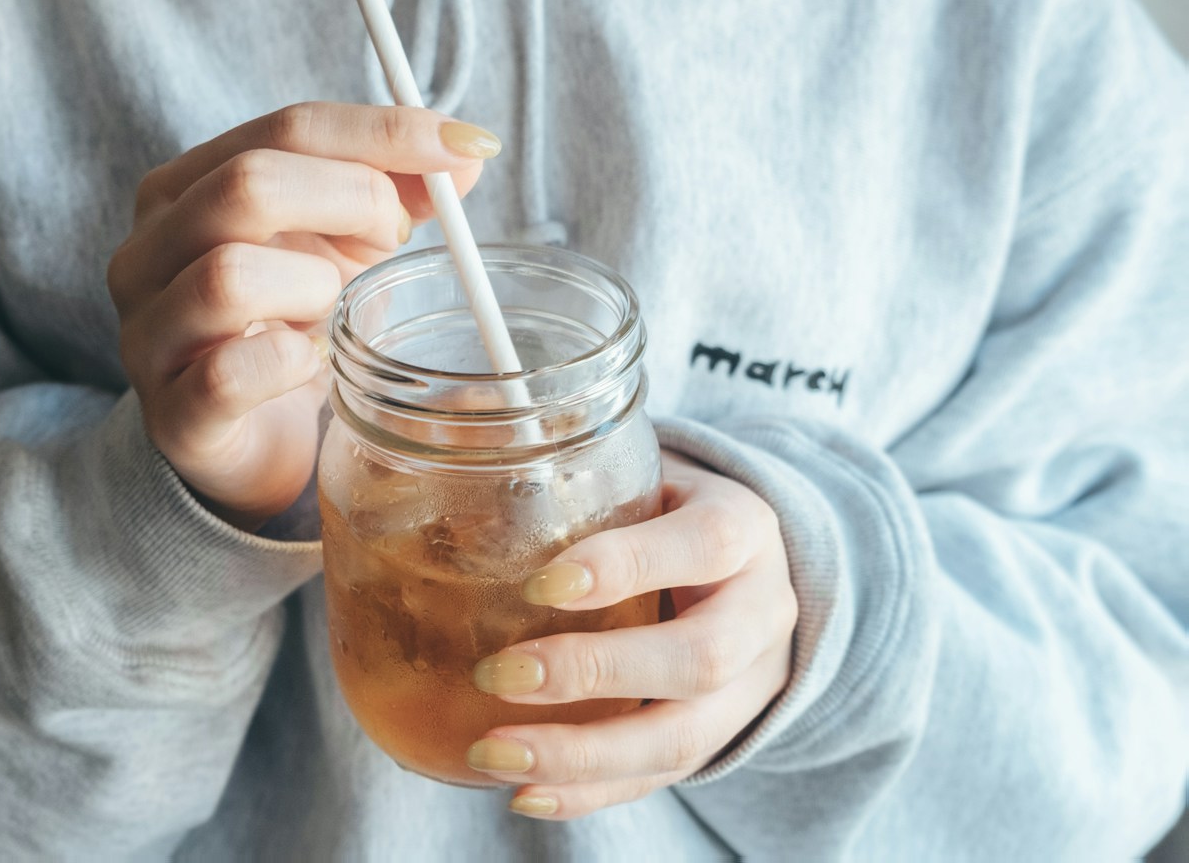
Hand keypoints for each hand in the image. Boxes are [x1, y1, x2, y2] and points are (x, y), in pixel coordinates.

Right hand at [106, 102, 497, 527]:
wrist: (254, 442)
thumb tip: (465, 153)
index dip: (383, 133)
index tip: (465, 148)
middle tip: (396, 239)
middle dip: (351, 202)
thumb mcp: (345, 246)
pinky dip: (288, 363)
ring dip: (313, 288)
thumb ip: (394, 192)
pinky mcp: (172, 415)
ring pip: (228, 277)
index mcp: (183, 189)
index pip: (286, 129)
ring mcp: (148, 334)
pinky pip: (229, 375)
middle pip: (248, 186)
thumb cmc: (291, 328)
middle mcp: (146, 251)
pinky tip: (311, 364)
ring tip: (334, 312)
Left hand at [466, 450, 796, 818]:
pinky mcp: (721, 737)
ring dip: (581, 755)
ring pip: (683, 738)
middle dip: (595, 674)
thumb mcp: (649, 470)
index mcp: (745, 529)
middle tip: (500, 674)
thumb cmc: (671, 510)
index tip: (540, 583)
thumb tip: (463, 431)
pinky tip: (524, 794)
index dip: (624, 567)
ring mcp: (749, 687)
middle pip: (699, 659)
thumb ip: (574, 464)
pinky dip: (590, 793)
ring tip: (493, 753)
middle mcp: (761, 613)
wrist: (751, 568)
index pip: (702, 545)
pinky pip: (661, 778)